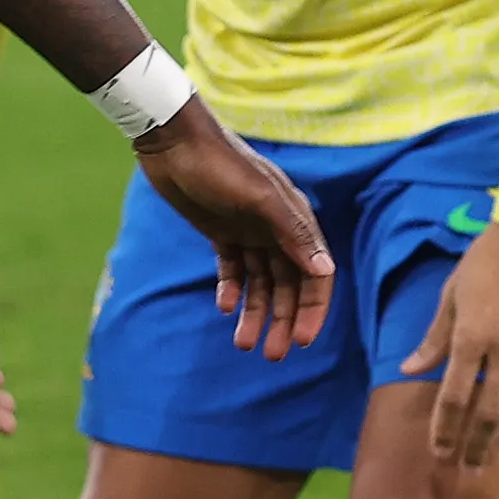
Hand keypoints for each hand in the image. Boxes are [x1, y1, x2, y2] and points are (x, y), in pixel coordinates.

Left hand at [132, 105, 334, 360]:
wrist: (173, 142)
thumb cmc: (219, 164)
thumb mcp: (259, 197)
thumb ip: (294, 232)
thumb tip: (326, 270)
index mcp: (295, 220)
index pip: (315, 275)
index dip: (312, 310)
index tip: (303, 341)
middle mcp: (277, 229)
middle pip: (288, 286)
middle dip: (284, 321)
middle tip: (272, 356)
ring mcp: (250, 231)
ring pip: (261, 284)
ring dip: (257, 313)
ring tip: (243, 343)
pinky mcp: (222, 232)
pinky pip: (233, 270)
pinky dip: (231, 290)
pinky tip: (224, 307)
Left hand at [402, 219, 498, 466]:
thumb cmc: (487, 258)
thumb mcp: (452, 293)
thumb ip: (434, 338)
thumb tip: (409, 370)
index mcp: (471, 335)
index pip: (454, 397)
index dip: (445, 431)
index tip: (440, 455)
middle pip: (491, 411)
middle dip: (478, 447)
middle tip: (471, 469)